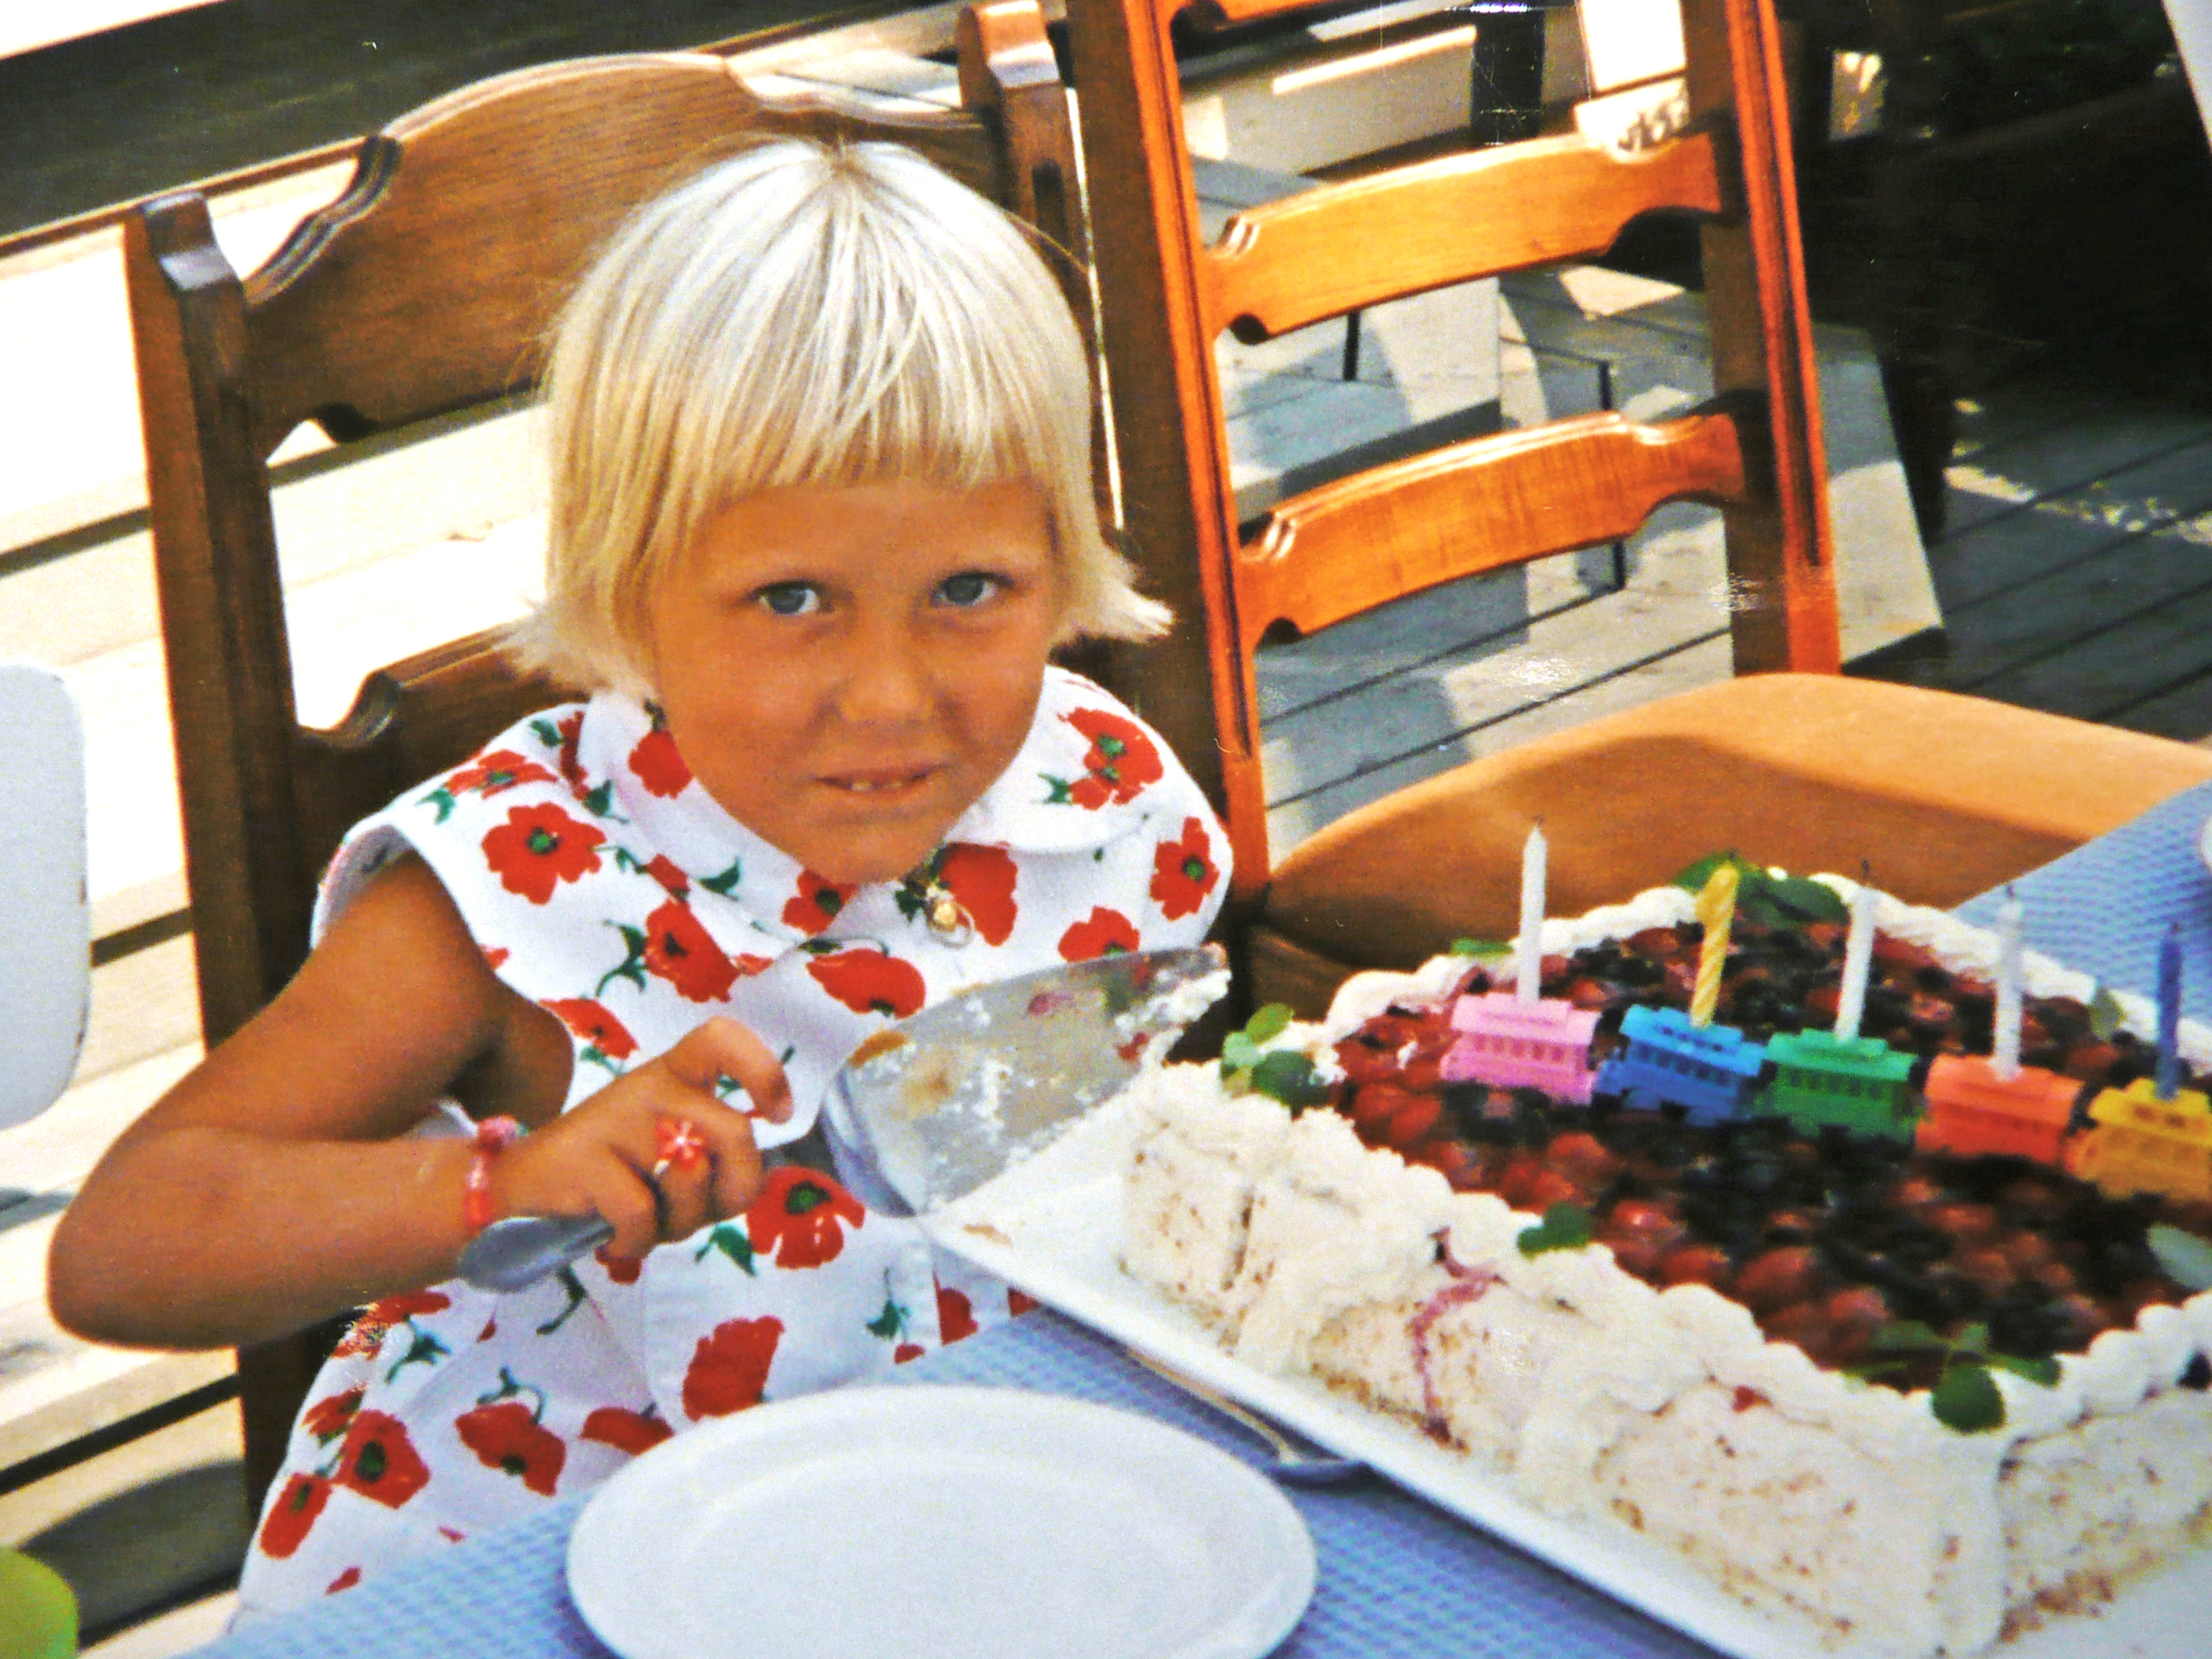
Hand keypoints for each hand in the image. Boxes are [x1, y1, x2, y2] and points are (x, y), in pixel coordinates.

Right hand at [482, 1018, 792, 1257]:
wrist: (517, 1196)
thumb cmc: (613, 1181)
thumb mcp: (676, 1169)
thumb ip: (720, 1169)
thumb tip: (758, 1178)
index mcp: (675, 1076)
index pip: (722, 1039)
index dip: (763, 1071)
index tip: (776, 1115)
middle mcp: (649, 1085)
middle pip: (734, 1130)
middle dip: (735, 1187)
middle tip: (700, 1212)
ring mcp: (616, 1116)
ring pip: (691, 1174)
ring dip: (680, 1223)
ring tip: (648, 1222)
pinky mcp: (585, 1156)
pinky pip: (643, 1214)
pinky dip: (636, 1243)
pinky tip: (614, 1239)